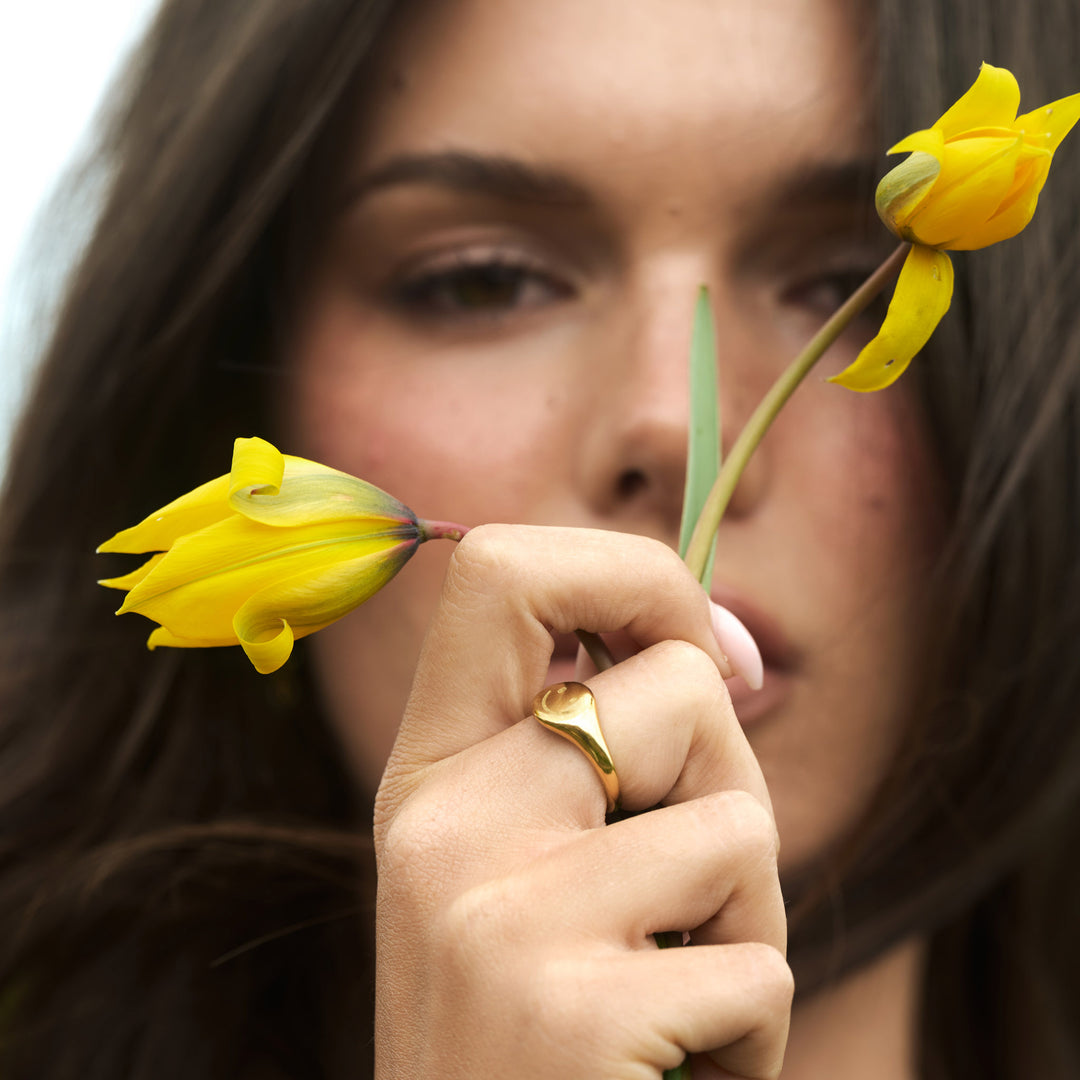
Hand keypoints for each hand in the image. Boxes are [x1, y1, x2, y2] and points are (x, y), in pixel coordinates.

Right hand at [373, 525, 791, 1078]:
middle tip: (693, 879)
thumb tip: (727, 651)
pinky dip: (752, 1023)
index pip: (500, 568)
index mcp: (429, 772)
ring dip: (750, 916)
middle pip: (676, 682)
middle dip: (734, 770)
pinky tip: (668, 1067)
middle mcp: (443, 823)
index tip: (694, 645)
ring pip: (741, 819)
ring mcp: (497, 915)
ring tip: (671, 984)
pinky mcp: (572, 1010)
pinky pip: (758, 961)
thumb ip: (594, 752)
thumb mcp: (524, 868)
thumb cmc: (536, 1023)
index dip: (629, 574)